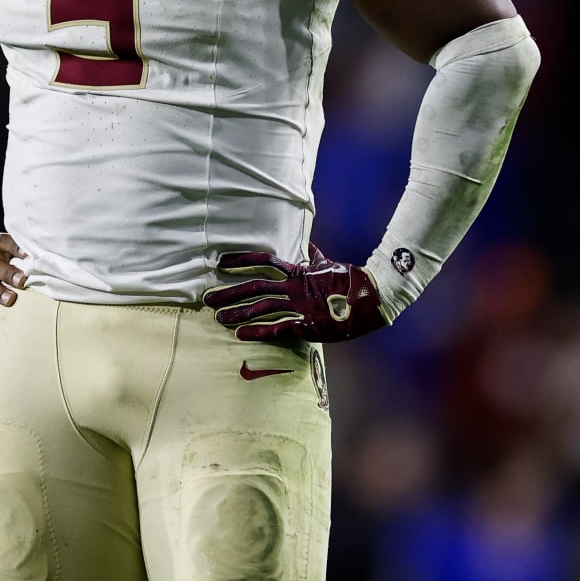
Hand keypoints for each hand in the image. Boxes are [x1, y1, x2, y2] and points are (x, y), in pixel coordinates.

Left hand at [204, 244, 387, 341]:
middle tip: (207, 297)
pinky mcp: (308, 324)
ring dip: (238, 313)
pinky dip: (259, 331)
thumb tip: (309, 245)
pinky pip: (279, 328)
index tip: (220, 263)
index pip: (264, 260)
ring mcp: (300, 306)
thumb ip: (315, 257)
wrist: (372, 296)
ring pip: (262, 307)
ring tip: (217, 318)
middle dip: (230, 292)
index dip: (241, 261)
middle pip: (255, 286)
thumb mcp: (329, 265)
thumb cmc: (351, 280)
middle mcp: (294, 287)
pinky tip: (241, 335)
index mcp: (298, 272)